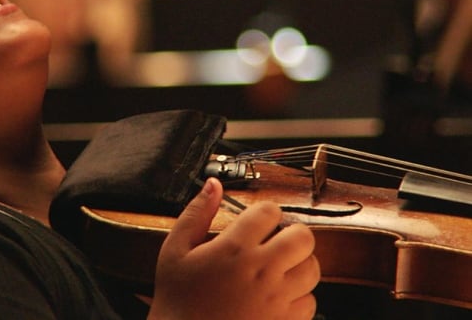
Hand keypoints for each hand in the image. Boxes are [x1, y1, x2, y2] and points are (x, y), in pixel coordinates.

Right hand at [148, 178, 319, 319]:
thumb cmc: (177, 299)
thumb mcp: (175, 250)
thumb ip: (195, 213)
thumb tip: (213, 184)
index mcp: (234, 248)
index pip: (270, 211)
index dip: (264, 213)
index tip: (256, 222)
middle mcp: (261, 271)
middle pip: (302, 236)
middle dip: (291, 234)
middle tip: (275, 242)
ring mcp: (277, 299)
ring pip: (312, 268)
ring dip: (298, 264)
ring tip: (277, 268)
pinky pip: (310, 301)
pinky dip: (298, 296)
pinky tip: (276, 296)